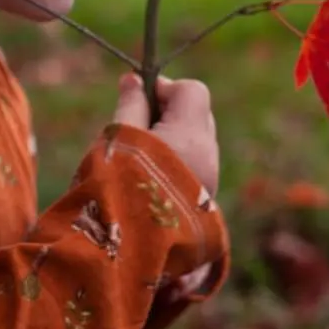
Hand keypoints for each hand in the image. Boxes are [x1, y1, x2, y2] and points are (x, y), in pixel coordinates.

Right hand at [112, 72, 218, 199]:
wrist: (127, 250)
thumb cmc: (119, 185)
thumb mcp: (120, 137)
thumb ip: (131, 104)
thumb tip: (134, 79)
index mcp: (192, 135)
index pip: (192, 91)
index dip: (164, 88)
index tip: (136, 98)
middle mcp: (209, 156)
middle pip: (198, 115)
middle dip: (170, 113)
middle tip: (137, 126)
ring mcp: (209, 182)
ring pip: (196, 143)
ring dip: (173, 139)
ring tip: (141, 158)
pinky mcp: (204, 203)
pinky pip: (195, 167)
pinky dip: (177, 163)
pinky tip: (151, 178)